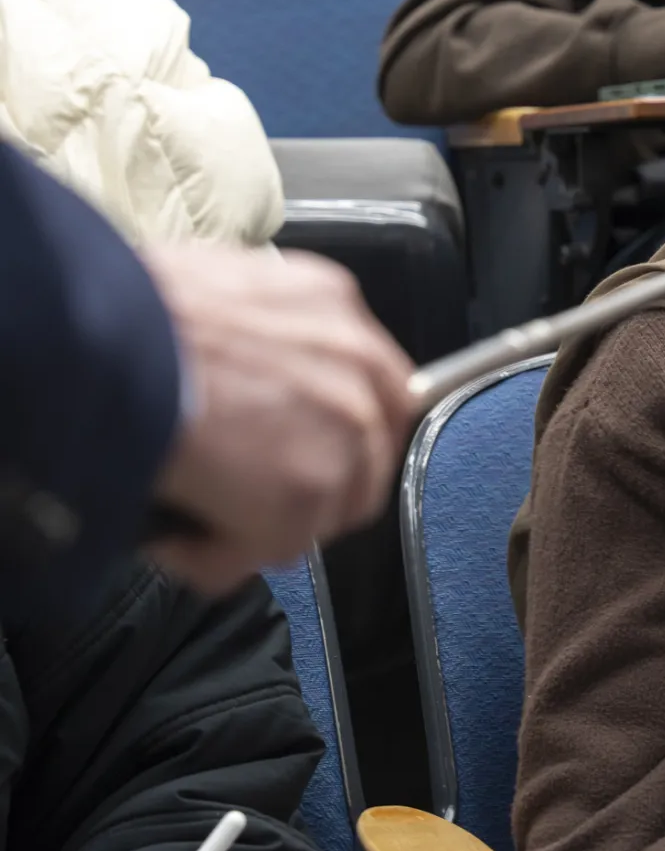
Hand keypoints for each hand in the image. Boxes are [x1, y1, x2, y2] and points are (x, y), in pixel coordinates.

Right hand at [141, 244, 414, 594]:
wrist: (105, 343)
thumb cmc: (132, 315)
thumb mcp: (219, 295)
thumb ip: (264, 342)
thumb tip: (252, 387)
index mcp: (335, 306)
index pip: (373, 390)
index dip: (335, 433)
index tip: (302, 452)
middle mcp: (359, 368)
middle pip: (366, 457)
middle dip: (311, 487)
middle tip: (247, 497)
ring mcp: (346, 434)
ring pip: (325, 511)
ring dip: (262, 526)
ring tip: (199, 514)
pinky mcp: (311, 490)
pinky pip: (274, 549)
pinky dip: (219, 555)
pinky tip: (179, 534)